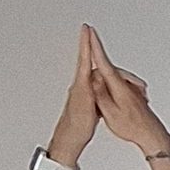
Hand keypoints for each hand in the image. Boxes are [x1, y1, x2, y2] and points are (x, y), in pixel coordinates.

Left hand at [47, 27, 100, 166]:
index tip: (86, 29)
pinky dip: (100, 75)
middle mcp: (80, 85)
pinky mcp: (86, 98)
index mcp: (82, 86)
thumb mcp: (88, 108)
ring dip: (95, 59)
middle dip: (92, 47)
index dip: (86, 44)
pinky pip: (95, 82)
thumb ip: (91, 90)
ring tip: (94, 43)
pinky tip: (101, 73)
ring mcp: (82, 91)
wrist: (68, 140)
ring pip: (94, 72)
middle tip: (90, 32)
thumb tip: (94, 76)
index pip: (84, 60)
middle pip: (89, 62)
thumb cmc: (78, 127)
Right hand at [85, 29, 169, 152]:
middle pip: (107, 68)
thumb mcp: (110, 113)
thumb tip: (93, 77)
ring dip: (105, 82)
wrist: (152, 135)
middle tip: (89, 49)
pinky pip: (119, 85)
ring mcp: (132, 88)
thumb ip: (101, 95)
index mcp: (117, 87)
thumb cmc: (132, 127)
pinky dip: (112, 89)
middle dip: (97, 62)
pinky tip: (113, 101)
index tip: (89, 31)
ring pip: (113, 78)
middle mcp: (126, 85)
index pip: (102, 61)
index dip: (95, 45)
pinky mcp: (134, 94)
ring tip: (99, 89)